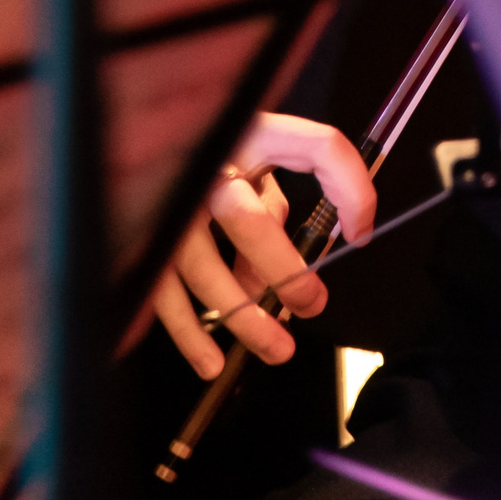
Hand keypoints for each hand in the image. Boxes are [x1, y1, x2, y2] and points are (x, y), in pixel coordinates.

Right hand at [149, 112, 375, 379]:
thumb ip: (273, 216)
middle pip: (249, 220)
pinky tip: (212, 362)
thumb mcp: (256, 172)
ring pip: (205, 268)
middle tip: (311, 304)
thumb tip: (269, 284)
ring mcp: (170, 206)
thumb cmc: (220, 168)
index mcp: (253, 137)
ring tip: (277, 349)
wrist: (152, 148)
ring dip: (244, 317)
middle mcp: (209, 168)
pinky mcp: (141, 242)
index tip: (360, 232)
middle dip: (284, 271)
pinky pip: (164, 293)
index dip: (349, 186)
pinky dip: (188, 334)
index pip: (318, 147)